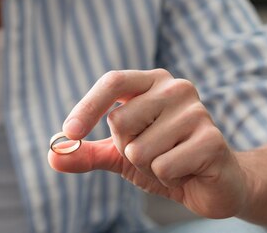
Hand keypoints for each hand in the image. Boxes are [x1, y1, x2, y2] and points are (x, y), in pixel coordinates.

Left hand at [48, 69, 249, 218]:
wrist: (213, 184)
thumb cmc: (165, 159)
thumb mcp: (120, 155)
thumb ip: (88, 153)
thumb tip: (53, 155)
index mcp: (152, 82)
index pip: (112, 82)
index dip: (87, 106)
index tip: (70, 132)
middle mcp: (175, 88)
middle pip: (120, 122)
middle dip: (127, 149)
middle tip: (153, 151)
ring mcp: (196, 111)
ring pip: (138, 149)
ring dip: (148, 166)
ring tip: (171, 162)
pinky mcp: (212, 139)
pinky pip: (162, 166)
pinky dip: (167, 178)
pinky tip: (186, 171)